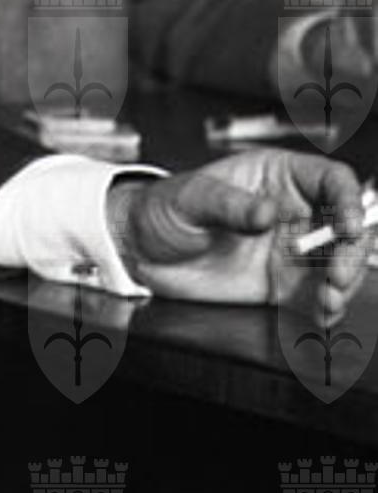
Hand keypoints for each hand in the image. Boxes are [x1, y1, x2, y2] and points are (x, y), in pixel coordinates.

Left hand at [113, 150, 367, 319]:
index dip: (348, 201)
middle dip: (351, 253)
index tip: (347, 227)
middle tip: (335, 277)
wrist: (141, 251)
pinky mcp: (282, 287)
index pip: (331, 181)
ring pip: (339, 265)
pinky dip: (326, 309)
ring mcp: (291, 252)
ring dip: (342, 285)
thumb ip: (230, 205)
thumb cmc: (165, 208)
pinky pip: (317, 298)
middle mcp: (293, 213)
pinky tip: (319, 315)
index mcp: (277, 177)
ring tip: (325, 302)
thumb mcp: (191, 199)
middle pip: (345, 227)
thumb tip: (266, 213)